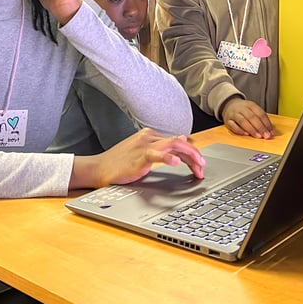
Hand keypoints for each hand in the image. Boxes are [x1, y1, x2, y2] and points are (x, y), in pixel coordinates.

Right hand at [69, 128, 205, 188]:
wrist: (99, 168)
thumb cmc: (120, 163)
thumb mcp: (144, 153)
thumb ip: (162, 149)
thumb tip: (182, 143)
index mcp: (151, 136)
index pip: (178, 142)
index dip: (192, 154)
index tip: (199, 166)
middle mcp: (149, 137)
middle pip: (180, 142)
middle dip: (195, 155)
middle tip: (203, 168)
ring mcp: (144, 145)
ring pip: (174, 145)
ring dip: (189, 156)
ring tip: (198, 166)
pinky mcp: (139, 156)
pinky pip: (156, 154)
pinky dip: (168, 157)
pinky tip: (176, 163)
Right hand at [221, 97, 273, 138]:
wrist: (229, 105)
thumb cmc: (244, 110)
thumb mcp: (253, 110)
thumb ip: (261, 120)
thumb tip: (271, 131)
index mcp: (250, 105)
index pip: (260, 113)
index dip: (267, 123)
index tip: (271, 132)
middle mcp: (242, 108)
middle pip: (252, 117)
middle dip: (260, 127)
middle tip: (266, 135)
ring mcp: (234, 114)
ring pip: (243, 121)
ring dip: (251, 129)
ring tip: (258, 136)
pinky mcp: (227, 120)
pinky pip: (233, 125)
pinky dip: (239, 130)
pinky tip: (245, 134)